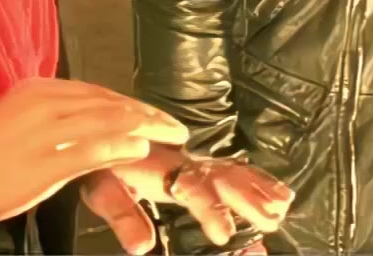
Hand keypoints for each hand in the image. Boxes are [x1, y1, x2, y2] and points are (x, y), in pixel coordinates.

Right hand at [0, 78, 190, 225]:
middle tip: (175, 127)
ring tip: (168, 136)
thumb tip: (93, 118)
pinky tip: (139, 150)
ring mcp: (44, 132)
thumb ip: (56, 113)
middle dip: (147, 114)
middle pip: (108, 104)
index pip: (96, 92)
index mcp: (38, 89)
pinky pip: (91, 150)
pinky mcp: (44, 162)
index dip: (132, 103)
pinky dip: (120, 147)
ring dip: (143, 127)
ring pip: (106, 122)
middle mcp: (44, 103)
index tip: (155, 114)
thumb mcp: (21, 117)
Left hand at [79, 145, 292, 254]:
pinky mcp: (192, 159)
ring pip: (228, 170)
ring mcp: (188, 158)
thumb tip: (143, 247)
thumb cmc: (95, 164)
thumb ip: (122, 215)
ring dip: (256, 188)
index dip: (210, 209)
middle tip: (271, 219)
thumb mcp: (100, 190)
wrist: (91, 128)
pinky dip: (254, 178)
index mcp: (156, 167)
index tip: (224, 233)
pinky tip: (276, 192)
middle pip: (218, 176)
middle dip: (247, 197)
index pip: (189, 186)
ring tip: (282, 206)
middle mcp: (178, 159)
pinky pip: (226, 166)